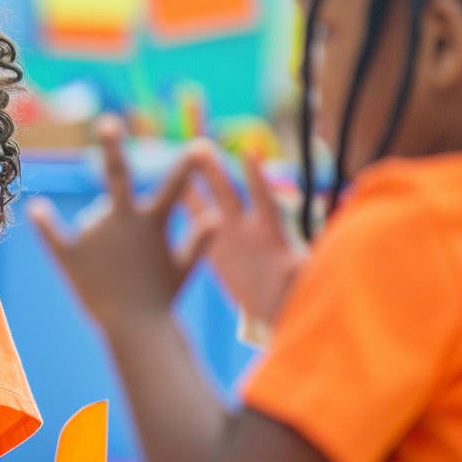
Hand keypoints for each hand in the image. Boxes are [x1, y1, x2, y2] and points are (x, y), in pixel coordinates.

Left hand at [28, 115, 210, 333]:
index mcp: (151, 222)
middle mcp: (121, 221)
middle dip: (114, 145)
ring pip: (93, 220)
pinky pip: (53, 234)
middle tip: (108, 121)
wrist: (133, 330)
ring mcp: (94, 236)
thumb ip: (200, 240)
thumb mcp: (184, 269)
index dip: (187, 165)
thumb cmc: (161, 300)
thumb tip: (221, 216)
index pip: (173, 186)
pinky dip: (44, 223)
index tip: (199, 145)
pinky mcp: (70, 255)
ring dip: (102, 237)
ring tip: (114, 269)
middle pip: (118, 175)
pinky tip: (36, 209)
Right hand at [184, 144, 306, 325]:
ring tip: (174, 163)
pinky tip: (165, 194)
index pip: (264, 201)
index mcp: (273, 237)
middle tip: (199, 148)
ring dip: (195, 185)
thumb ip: (296, 275)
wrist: (277, 313)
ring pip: (211, 205)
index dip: (256, 178)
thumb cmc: (293, 301)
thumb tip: (297, 264)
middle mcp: (251, 230)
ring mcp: (232, 238)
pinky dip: (186, 209)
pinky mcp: (217, 250)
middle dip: (215, 173)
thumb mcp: (297, 289)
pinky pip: (199, 225)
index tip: (247, 152)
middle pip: (231, 195)